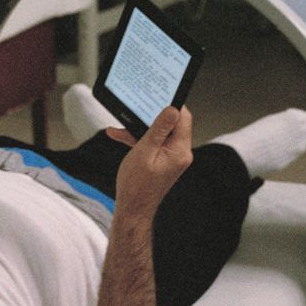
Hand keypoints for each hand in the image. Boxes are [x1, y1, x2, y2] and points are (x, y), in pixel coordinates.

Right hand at [108, 105, 192, 221]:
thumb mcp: (144, 152)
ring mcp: (172, 158)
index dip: (172, 104)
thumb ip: (159, 129)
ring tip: (122, 128)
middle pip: (171, 124)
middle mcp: (180, 153)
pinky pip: (154, 144)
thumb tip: (172, 109)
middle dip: (151, 116)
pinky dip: (139, 139)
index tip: (158, 96)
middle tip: (136, 109)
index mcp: (180, 151)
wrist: (132, 209)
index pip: (183, 118)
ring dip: (140, 129)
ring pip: (160, 133)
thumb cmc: (136, 185)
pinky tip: (121, 136)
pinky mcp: (163, 161)